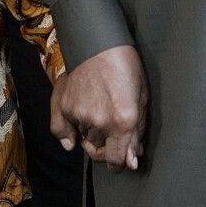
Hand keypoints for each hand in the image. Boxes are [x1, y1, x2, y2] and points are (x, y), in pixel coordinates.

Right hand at [50, 44, 147, 172]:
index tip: (120, 161)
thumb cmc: (125, 66)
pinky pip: (64, 131)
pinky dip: (71, 129)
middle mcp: (100, 122)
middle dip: (106, 148)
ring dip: (91, 134)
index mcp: (123, 122)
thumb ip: (136, 133)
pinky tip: (79, 120)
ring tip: (98, 112)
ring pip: (84, 140)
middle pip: (99, 152)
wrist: (98, 42)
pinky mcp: (64, 106)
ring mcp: (80, 115)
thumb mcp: (141, 99)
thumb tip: (132, 161)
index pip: (117, 161)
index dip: (120, 164)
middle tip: (110, 134)